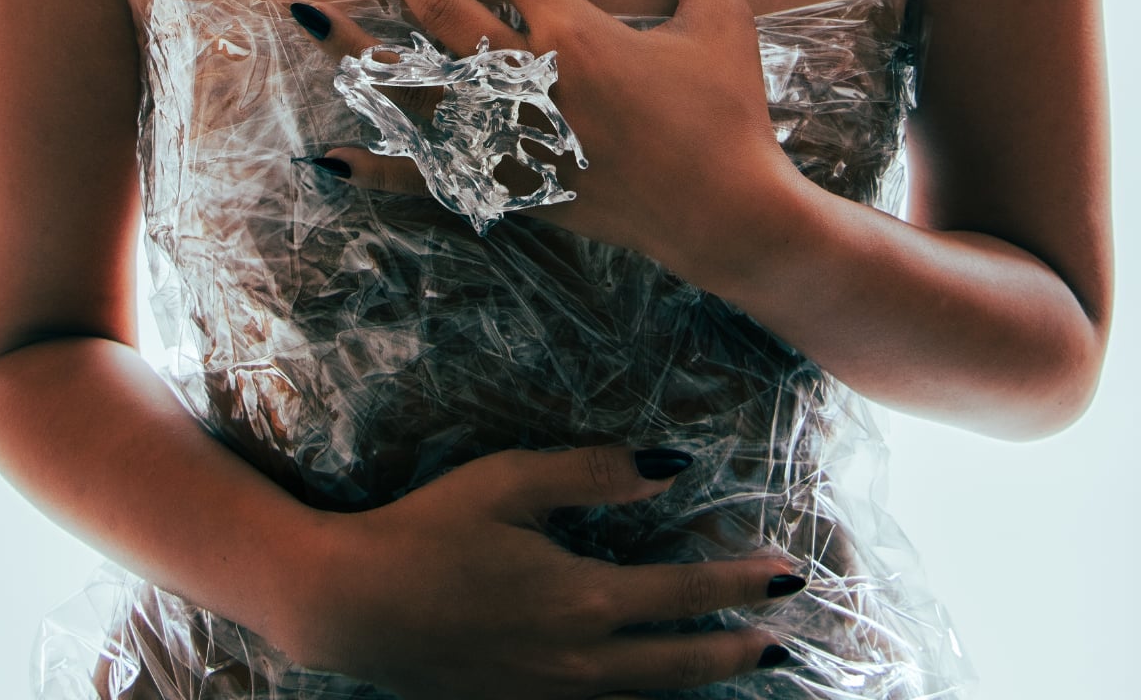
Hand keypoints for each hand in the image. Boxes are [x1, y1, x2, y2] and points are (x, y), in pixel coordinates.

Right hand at [294, 441, 800, 697]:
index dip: (740, 586)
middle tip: (782, 635)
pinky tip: (645, 692)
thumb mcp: (509, 481)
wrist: (352, 606)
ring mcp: (548, 694)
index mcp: (580, 599)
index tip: (788, 574)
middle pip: (679, 664)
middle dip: (737, 648)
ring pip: (643, 699)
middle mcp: (577, 661)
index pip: (682, 595)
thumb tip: (671, 464)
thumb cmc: (429, 530)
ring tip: (735, 669)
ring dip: (697, 684)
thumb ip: (592, 472)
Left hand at [295, 0, 808, 277]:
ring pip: (418, 89)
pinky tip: (331, 154)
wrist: (727, 215)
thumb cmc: (728, 115)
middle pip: (443, 12)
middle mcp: (532, 83)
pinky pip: (431, 176)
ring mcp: (514, 140)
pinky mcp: (512, 187)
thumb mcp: (721, 22)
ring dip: (359, 51)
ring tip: (306, 16)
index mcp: (578, 35)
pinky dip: (380, 167)